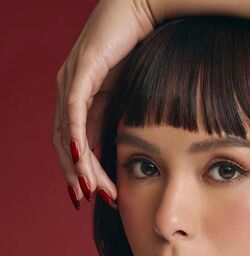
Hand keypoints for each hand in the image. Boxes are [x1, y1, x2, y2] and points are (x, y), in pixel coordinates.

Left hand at [53, 0, 157, 208]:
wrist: (142, 10)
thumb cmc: (137, 51)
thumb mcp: (125, 97)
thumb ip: (114, 120)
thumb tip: (119, 151)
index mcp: (79, 102)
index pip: (73, 145)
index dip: (79, 172)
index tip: (92, 196)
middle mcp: (68, 94)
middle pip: (65, 144)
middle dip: (76, 175)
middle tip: (89, 200)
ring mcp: (71, 81)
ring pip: (68, 133)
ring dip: (79, 164)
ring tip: (91, 189)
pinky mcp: (83, 70)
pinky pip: (74, 109)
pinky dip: (76, 134)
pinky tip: (81, 155)